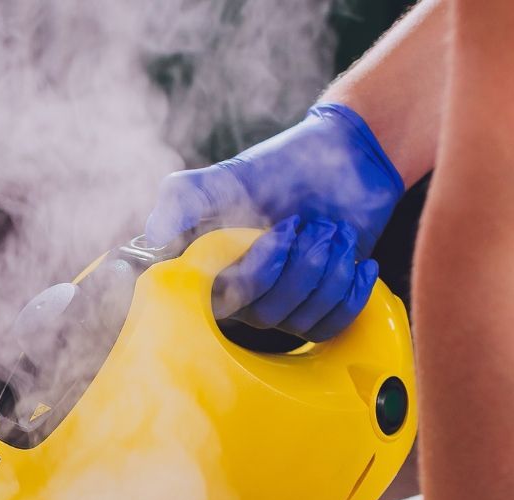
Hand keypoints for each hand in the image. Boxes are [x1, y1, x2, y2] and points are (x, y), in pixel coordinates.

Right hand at [146, 104, 405, 340]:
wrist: (347, 158)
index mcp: (215, 266)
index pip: (225, 298)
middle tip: (313, 222)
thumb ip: (182, 198)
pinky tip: (359, 260)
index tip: (281, 228)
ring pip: (298, 320)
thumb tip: (154, 238)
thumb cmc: (284, 165)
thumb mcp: (228, 174)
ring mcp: (281, 302)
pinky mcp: (317, 308)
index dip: (259, 270)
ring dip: (327, 271)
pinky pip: (328, 328)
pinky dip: (349, 294)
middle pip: (265, 312)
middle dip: (300, 264)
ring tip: (335, 231)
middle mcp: (243, 291)